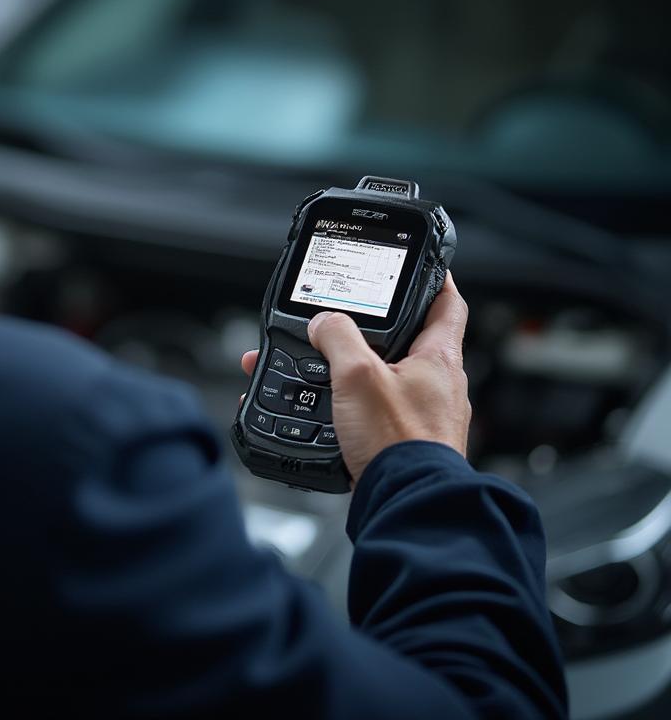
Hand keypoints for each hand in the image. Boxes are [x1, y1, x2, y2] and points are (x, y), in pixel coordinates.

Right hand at [240, 273, 470, 488]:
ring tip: (323, 365)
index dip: (434, 279)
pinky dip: (353, 401)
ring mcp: (425, 414)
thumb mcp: (357, 375)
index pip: (447, 303)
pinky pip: (379, 408)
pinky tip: (329, 408)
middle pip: (411, 339)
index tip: (421, 266)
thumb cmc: (397, 443)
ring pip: (388, 376)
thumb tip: (324, 322)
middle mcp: (439, 385)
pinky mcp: (407, 441)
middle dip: (376, 328)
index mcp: (439, 358)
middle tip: (354, 315)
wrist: (406, 504)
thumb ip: (338, 338)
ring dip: (355, 368)